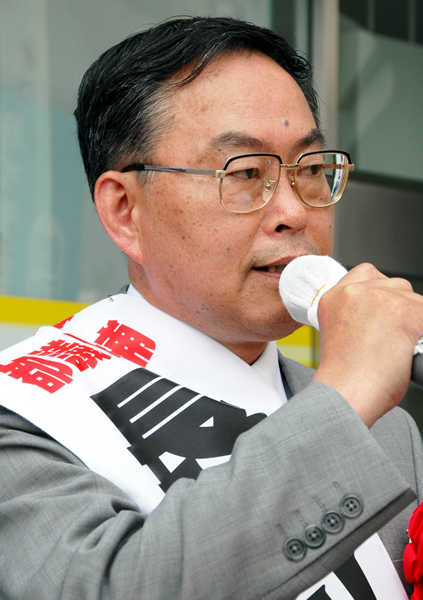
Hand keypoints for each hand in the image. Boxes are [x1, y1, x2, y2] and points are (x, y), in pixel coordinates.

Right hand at [313, 263, 422, 426]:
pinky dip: (421, 334)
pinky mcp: (405, 311)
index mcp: (335, 297)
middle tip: (393, 334)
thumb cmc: (344, 378)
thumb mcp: (337, 336)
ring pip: (414, 300)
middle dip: (398, 307)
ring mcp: (381, 298)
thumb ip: (355, 316)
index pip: (366, 274)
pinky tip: (410, 349)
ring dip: (413, 320)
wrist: (347, 393)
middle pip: (394, 285)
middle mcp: (356, 292)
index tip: (382, 309)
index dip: (379, 291)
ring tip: (400, 346)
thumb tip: (382, 318)